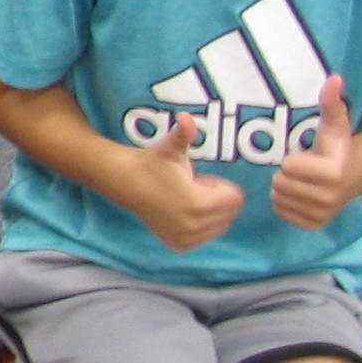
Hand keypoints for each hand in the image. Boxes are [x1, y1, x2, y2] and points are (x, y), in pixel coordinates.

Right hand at [120, 112, 242, 252]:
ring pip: (220, 226)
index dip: (219, 185)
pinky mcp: (179, 245)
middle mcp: (194, 226)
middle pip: (230, 213)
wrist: (125, 183)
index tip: (200, 179)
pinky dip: (200, 225)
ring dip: (210, 213)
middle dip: (217, 199)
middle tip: (193, 188)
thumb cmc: (153, 163)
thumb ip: (184, 133)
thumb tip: (186, 117)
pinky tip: (181, 212)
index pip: (235, 199)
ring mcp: (186, 238)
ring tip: (187, 199)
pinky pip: (205, 237)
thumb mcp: (172, 148)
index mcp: (199, 204)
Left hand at [268, 75, 357, 229]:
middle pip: (279, 184)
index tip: (307, 155)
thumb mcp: (335, 122)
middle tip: (303, 169)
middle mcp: (330, 198)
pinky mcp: (314, 225)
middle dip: (286, 174)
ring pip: (278, 199)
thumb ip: (331, 101)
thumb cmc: (338, 145)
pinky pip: (281, 212)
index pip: (288, 167)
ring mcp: (322, 214)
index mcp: (333, 174)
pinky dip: (286, 202)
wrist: (357, 174)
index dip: (293, 158)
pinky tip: (302, 193)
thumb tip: (334, 77)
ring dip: (285, 187)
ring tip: (303, 180)